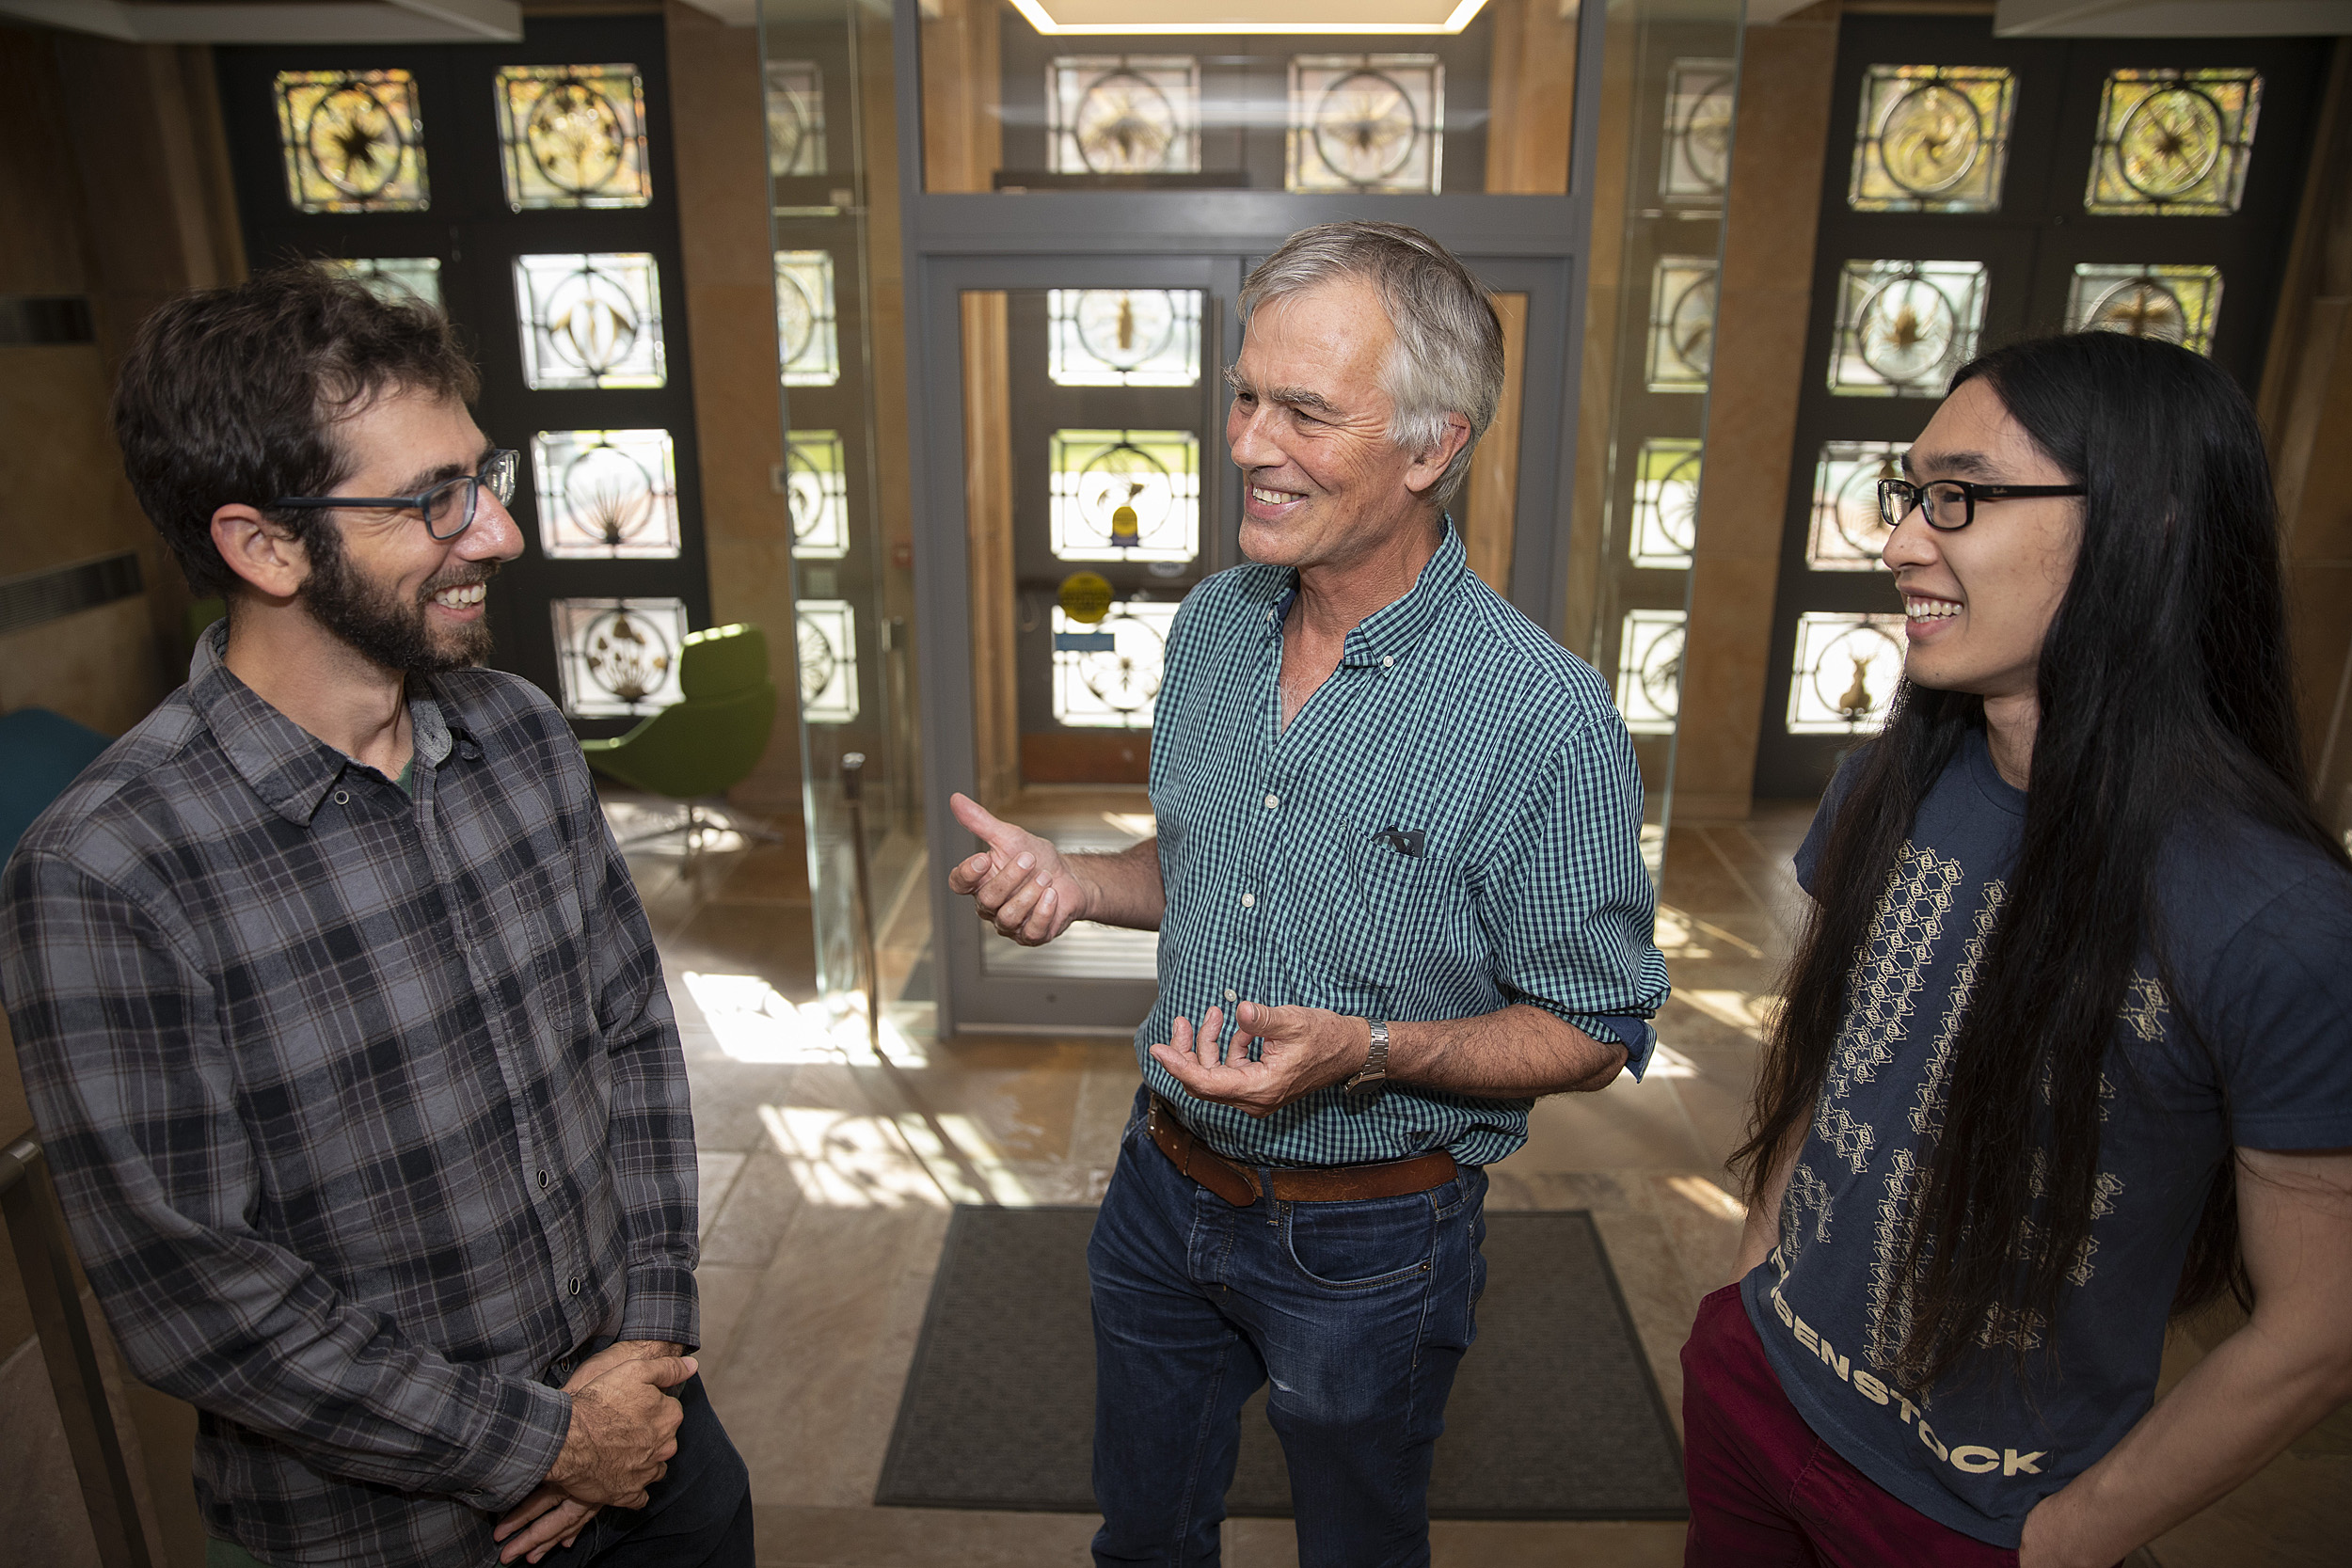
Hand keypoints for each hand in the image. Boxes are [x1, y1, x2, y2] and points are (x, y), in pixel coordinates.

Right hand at [494, 1342, 686, 1561]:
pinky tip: (619, 1478)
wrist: (566, 1438)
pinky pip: (639, 1496)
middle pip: (664, 1439)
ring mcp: (647, 1473)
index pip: (669, 1410)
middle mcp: (665, 1447)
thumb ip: (668, 1369)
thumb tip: (692, 1367)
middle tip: (623, 1429)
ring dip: (643, 1461)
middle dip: (649, 1434)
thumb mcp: (635, 1370)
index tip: (631, 1407)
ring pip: (654, 1467)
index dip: (649, 1407)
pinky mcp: (628, 1494)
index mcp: (670, 1417)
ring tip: (618, 1452)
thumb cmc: (599, 1401)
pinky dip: (632, 1489)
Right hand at [945, 792, 1088, 944]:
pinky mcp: (1031, 936)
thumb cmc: (1036, 858)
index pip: (959, 883)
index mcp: (980, 882)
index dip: (967, 874)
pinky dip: (1043, 911)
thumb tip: (956, 799)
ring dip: (1030, 894)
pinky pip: (1031, 931)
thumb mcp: (1010, 836)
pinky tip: (1052, 896)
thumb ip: (981, 822)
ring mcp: (1009, 924)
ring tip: (1045, 877)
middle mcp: (990, 906)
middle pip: (987, 899)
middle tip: (1029, 859)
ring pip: (1009, 917)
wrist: (1069, 877)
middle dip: (1011, 878)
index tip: (985, 858)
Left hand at [1148, 1002, 1370, 1116]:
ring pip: (1215, 1074)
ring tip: (1213, 1014)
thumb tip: (1240, 1009)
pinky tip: (1237, 1026)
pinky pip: (1230, 1070)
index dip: (1178, 1065)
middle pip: (1204, 1081)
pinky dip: (1226, 1047)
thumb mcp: (1293, 1021)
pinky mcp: (1260, 1085)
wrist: (1350, 1050)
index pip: (1205, 1083)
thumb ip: (1262, 1019)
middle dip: (1188, 1051)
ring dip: (1209, 1044)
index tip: (1156, 1049)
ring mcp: (1257, 1094)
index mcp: (1259, 1088)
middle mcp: (1254, 1099)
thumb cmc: (1325, 1037)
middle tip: (1180, 1022)